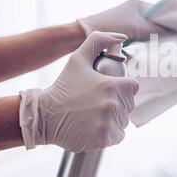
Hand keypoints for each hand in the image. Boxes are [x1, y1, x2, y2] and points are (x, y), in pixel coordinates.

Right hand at [19, 32, 138, 152]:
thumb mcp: (78, 58)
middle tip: (98, 103)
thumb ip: (99, 41)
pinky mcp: (104, 139)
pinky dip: (110, 133)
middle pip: (128, 105)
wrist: (44, 116)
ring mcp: (108, 124)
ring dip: (114, 119)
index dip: (122, 88)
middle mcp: (113, 105)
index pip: (132, 87)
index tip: (109, 90)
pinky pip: (118, 136)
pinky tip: (96, 127)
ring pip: (123, 120)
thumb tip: (122, 36)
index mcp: (112, 85)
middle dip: (118, 103)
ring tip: (95, 115)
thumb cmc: (63, 87)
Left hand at [77, 0, 167, 40]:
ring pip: (148, 31)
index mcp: (138, 4)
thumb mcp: (137, 28)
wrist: (83, 35)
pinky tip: (151, 53)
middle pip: (156, 22)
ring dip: (155, 40)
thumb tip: (175, 35)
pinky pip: (140, 39)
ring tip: (165, 49)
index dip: (172, 21)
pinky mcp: (123, 34)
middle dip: (164, 32)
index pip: (162, 11)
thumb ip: (157, 29)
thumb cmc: (110, 27)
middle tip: (175, 43)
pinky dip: (145, 45)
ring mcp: (128, 22)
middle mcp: (134, 11)